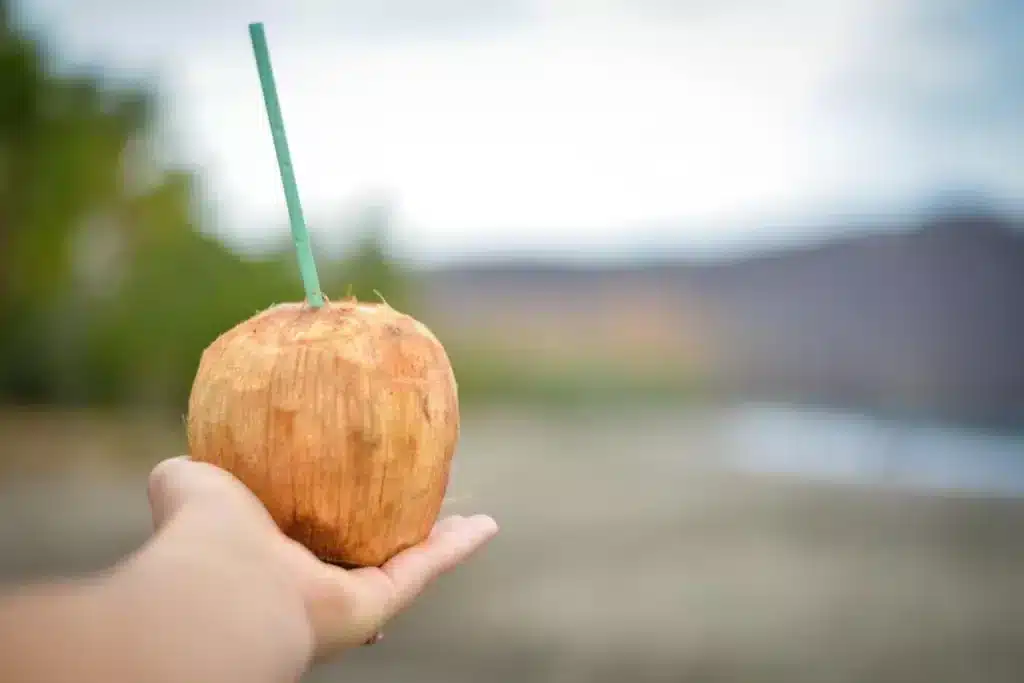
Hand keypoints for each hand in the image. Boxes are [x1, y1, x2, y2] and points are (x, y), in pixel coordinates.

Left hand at [146, 456, 497, 659]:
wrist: (219, 588)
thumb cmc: (198, 533)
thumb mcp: (190, 481)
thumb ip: (190, 471)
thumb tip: (189, 457)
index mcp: (270, 559)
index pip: (308, 536)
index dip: (330, 514)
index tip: (347, 488)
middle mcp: (311, 584)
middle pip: (363, 553)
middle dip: (389, 529)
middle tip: (411, 493)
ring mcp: (345, 598)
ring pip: (404, 563)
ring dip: (437, 540)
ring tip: (462, 512)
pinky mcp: (373, 604)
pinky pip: (425, 569)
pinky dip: (457, 548)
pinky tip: (487, 525)